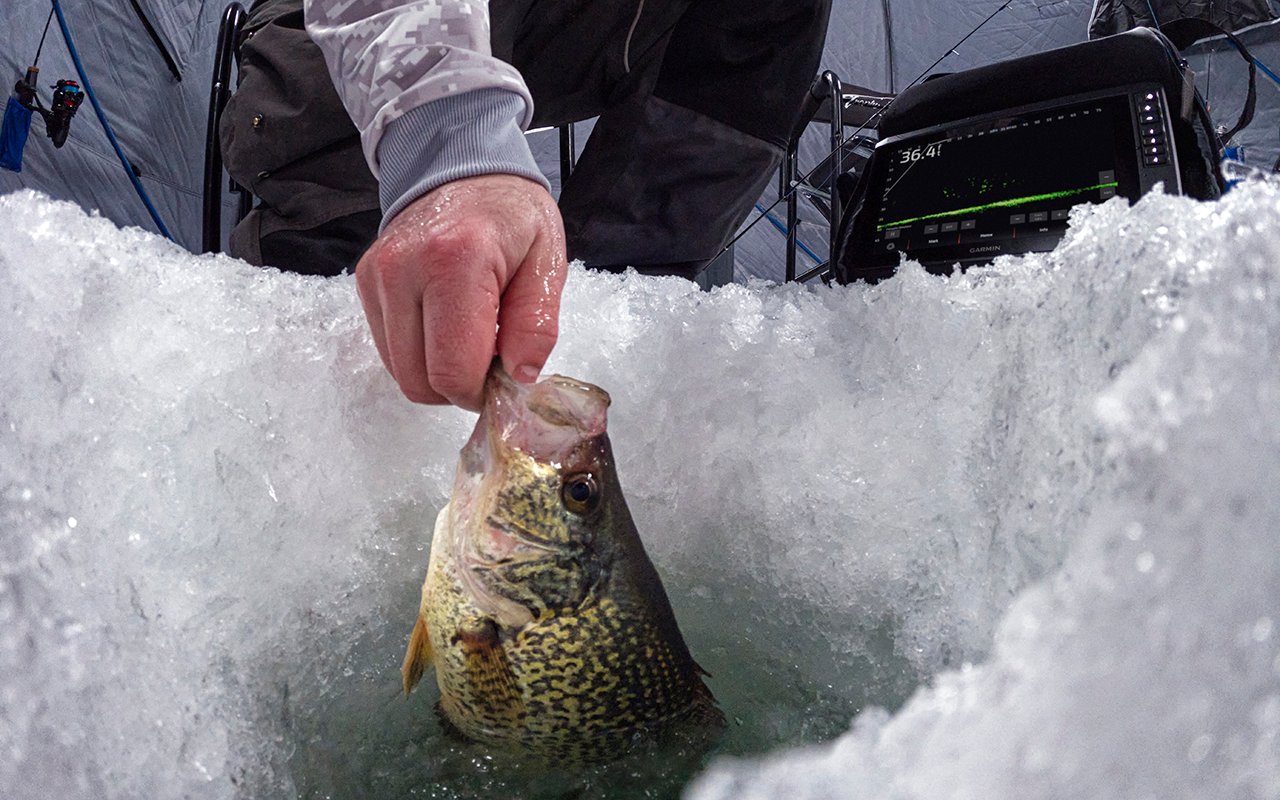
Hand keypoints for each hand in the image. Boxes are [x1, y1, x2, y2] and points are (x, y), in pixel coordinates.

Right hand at [356, 174, 566, 410]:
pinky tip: (445, 325)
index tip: (502, 377)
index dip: (479, 392)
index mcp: (455, 262)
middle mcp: (404, 270)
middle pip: (419, 380)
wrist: (459, 166)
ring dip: (437, 371)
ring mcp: (378, 277)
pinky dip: (419, 352)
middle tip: (489, 359)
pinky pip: (389, 348)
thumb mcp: (547, 260)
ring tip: (469, 337)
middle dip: (457, 386)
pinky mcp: (366, 283)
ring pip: (400, 371)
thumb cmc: (510, 214)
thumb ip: (537, 323)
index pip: (451, 371)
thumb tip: (519, 376)